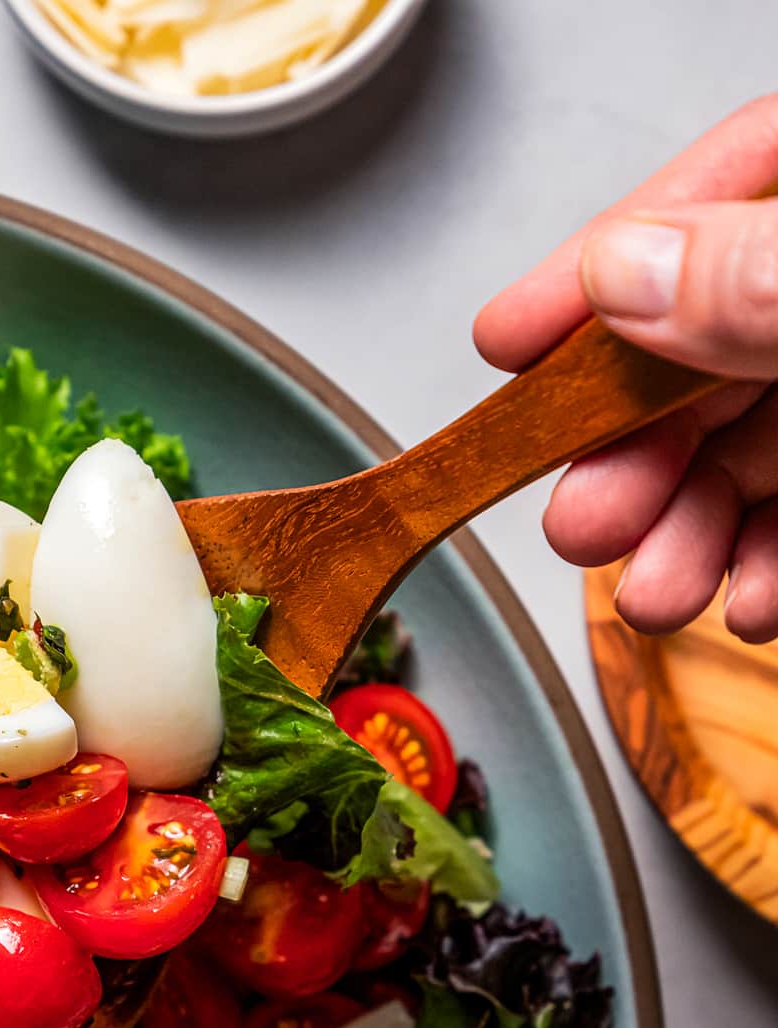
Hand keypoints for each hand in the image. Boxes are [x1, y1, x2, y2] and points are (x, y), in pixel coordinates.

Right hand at [474, 95, 777, 643]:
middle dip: (630, 454)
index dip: (588, 280)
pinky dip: (767, 568)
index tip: (504, 346)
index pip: (704, 198)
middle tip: (582, 520)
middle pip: (709, 350)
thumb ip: (760, 274)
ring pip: (750, 448)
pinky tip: (747, 599)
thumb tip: (624, 276)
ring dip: (685, 536)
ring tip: (655, 590)